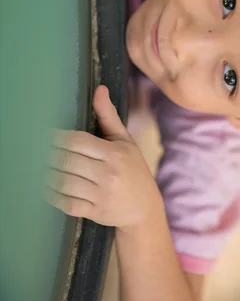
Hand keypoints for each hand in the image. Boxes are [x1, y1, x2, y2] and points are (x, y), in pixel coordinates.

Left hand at [46, 85, 161, 228]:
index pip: (78, 141)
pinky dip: (52, 196)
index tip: (44, 134)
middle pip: (67, 161)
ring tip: (34, 167)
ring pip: (64, 182)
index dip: (57, 138)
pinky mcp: (96, 212)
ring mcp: (102, 194)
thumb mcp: (125, 141)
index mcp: (115, 153)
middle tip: (33, 150)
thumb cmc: (133, 169)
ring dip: (46, 175)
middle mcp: (108, 173)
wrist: (144, 208)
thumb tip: (100, 89)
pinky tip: (44, 188)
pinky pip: (67, 203)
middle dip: (47, 155)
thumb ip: (109, 116)